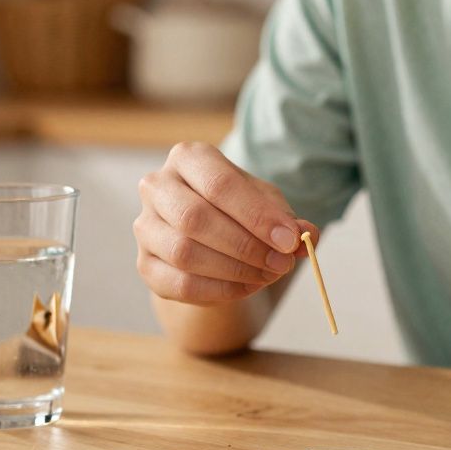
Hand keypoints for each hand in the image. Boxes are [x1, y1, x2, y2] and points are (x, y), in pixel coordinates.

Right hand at [134, 142, 318, 304]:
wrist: (209, 234)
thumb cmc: (239, 210)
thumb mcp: (268, 206)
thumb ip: (287, 220)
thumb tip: (306, 235)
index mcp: (189, 158)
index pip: (220, 184)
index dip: (257, 216)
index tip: (290, 241)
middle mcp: (157, 186)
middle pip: (195, 218)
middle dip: (245, 246)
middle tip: (282, 264)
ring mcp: (145, 226)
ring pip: (184, 253)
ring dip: (234, 270)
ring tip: (267, 275)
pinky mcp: (144, 263)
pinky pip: (178, 284)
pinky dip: (218, 291)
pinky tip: (246, 287)